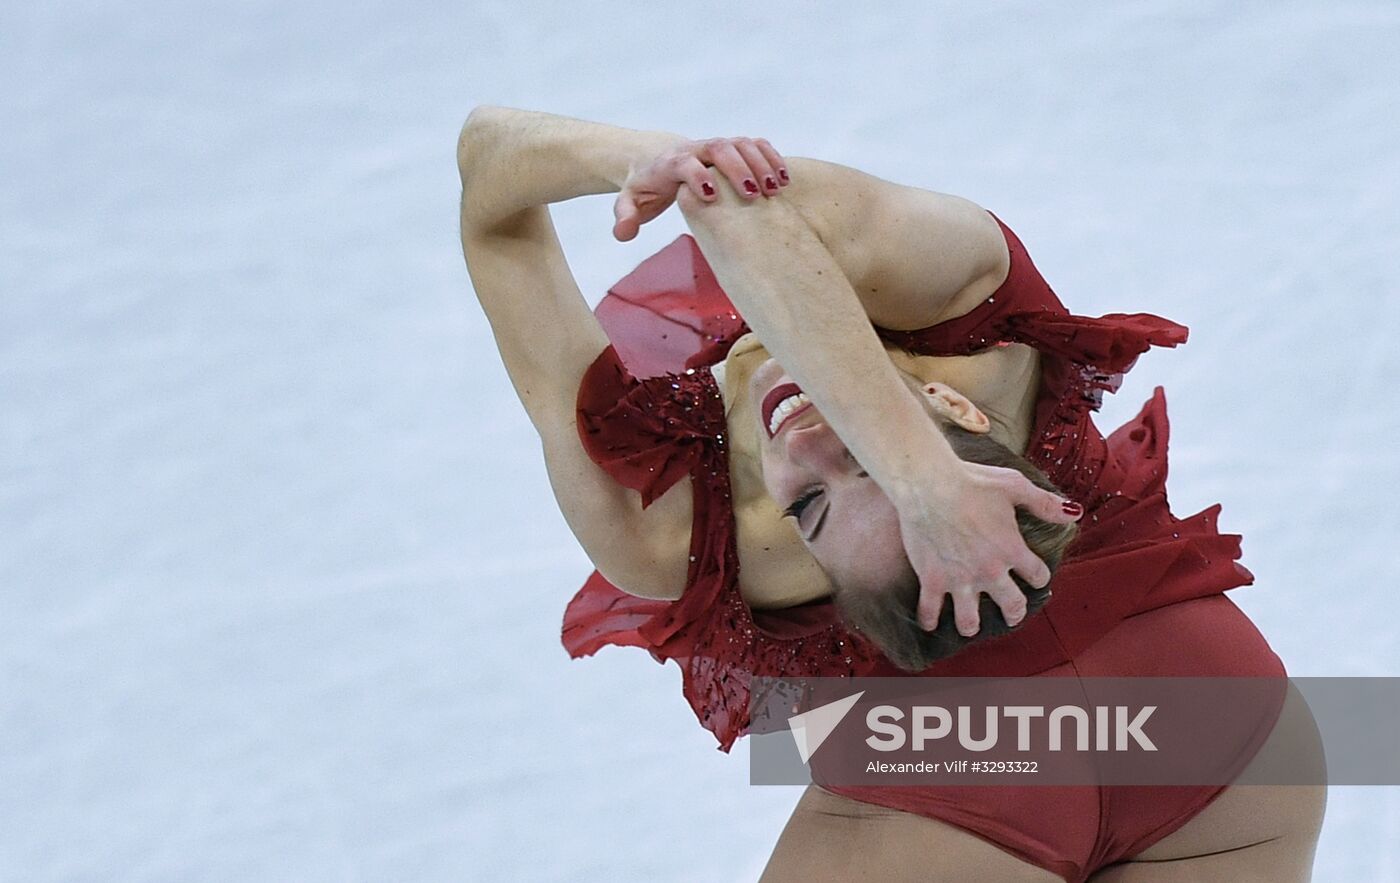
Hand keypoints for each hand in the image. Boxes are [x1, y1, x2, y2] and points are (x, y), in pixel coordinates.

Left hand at [613, 137, 789, 241]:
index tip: (711, 195)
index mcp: (670, 162)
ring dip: (761, 163)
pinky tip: (785, 179)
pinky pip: (755, 145)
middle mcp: (696, 149)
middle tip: (754, 195)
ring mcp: (716, 146)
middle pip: (719, 147)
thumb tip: (624, 233)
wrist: (655, 160)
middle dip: (738, 168)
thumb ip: (625, 217)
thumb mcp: (630, 202)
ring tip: (776, 189)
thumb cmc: (646, 186)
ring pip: (741, 143)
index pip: (685, 162)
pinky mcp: (732, 148)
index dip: (697, 175)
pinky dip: (771, 157)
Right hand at [893, 462, 1082, 636]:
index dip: (1038, 576)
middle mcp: (989, 571)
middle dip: (1014, 613)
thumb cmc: (972, 481)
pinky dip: (930, 619)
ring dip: (972, 625)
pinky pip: (930, 610)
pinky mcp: (932, 579)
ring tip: (970, 625)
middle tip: (1011, 614)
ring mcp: (959, 579)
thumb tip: (1074, 513)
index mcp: (1012, 549)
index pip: (1037, 576)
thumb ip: (1044, 503)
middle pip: (1011, 605)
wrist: (928, 484)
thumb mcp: (1014, 486)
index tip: (1034, 576)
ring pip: (969, 620)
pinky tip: (930, 622)